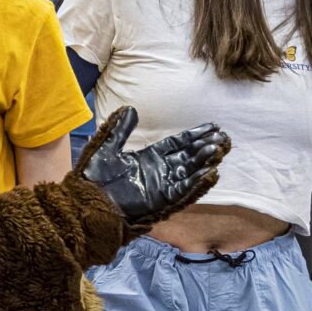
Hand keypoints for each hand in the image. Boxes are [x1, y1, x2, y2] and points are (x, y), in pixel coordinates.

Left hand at [73, 107, 229, 230]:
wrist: (87, 200)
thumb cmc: (94, 177)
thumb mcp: (108, 148)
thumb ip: (121, 130)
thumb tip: (130, 109)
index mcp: (149, 157)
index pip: (178, 144)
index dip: (195, 135)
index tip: (213, 127)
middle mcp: (159, 171)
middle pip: (189, 156)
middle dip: (206, 147)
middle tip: (224, 137)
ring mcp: (162, 185)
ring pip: (189, 171)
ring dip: (205, 161)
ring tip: (220, 150)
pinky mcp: (161, 200)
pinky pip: (183, 191)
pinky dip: (197, 183)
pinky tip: (210, 173)